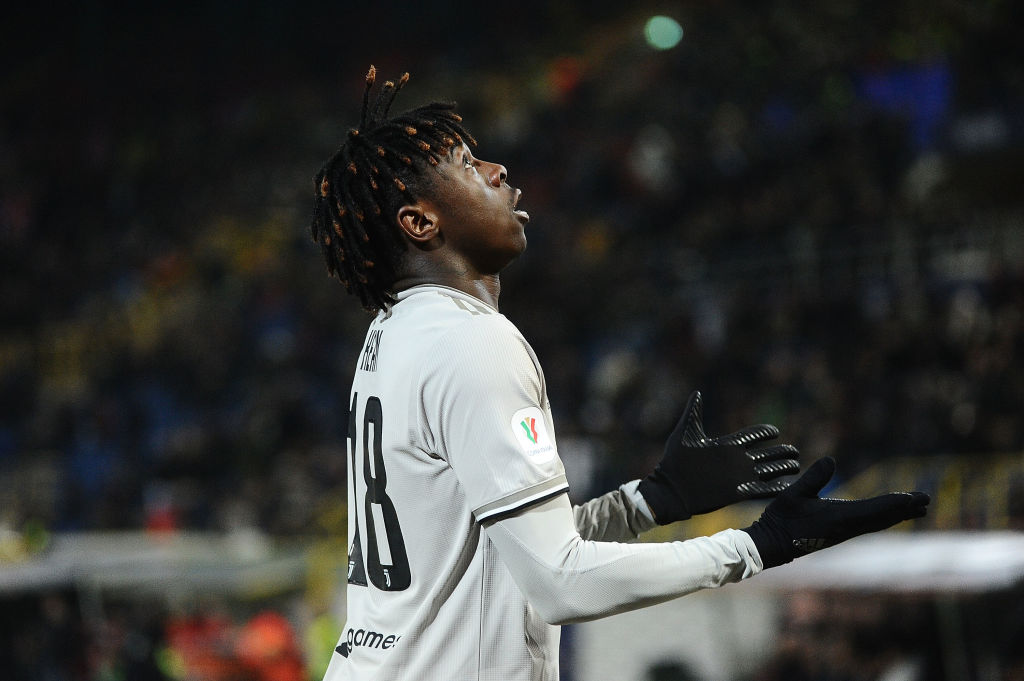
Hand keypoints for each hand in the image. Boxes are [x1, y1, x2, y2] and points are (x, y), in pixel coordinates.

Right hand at [637, 390, 799, 523]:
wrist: (671, 490)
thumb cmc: (675, 461)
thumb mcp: (684, 432)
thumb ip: (693, 412)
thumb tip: (697, 393)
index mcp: (728, 443)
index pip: (757, 433)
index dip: (769, 432)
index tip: (776, 433)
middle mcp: (738, 459)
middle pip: (770, 453)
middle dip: (784, 451)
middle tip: (794, 452)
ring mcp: (740, 477)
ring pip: (772, 471)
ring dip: (786, 468)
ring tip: (796, 467)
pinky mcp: (739, 494)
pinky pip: (765, 490)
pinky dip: (778, 488)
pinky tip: (788, 487)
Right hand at [743, 457, 930, 568]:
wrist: (773, 544)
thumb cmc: (781, 518)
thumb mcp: (792, 494)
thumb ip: (812, 478)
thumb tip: (831, 460)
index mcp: (837, 518)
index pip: (872, 509)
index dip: (894, 503)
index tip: (913, 498)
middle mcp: (846, 527)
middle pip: (882, 517)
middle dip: (905, 508)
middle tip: (926, 500)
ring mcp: (845, 532)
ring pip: (878, 522)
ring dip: (898, 514)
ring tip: (918, 508)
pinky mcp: (841, 532)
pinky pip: (870, 524)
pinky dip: (885, 518)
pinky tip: (891, 515)